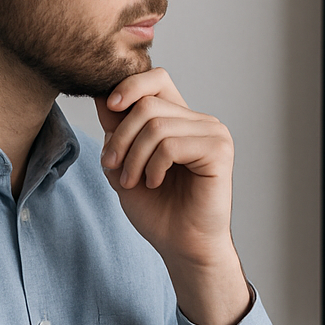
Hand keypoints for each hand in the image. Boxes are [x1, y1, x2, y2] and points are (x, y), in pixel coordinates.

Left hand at [96, 69, 251, 324]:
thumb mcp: (123, 165)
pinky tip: (155, 183)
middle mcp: (200, 121)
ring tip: (132, 181)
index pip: (156, 78)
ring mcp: (213, 134)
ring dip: (133, 157)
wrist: (182, 246)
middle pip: (148, 104)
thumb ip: (117, 132)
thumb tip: (105, 97)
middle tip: (114, 167)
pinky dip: (154, 166)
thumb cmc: (158, 210)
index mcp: (180, 119)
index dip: (129, 86)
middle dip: (121, 137)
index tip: (109, 108)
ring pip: (156, 125)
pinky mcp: (219, 151)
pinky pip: (171, 144)